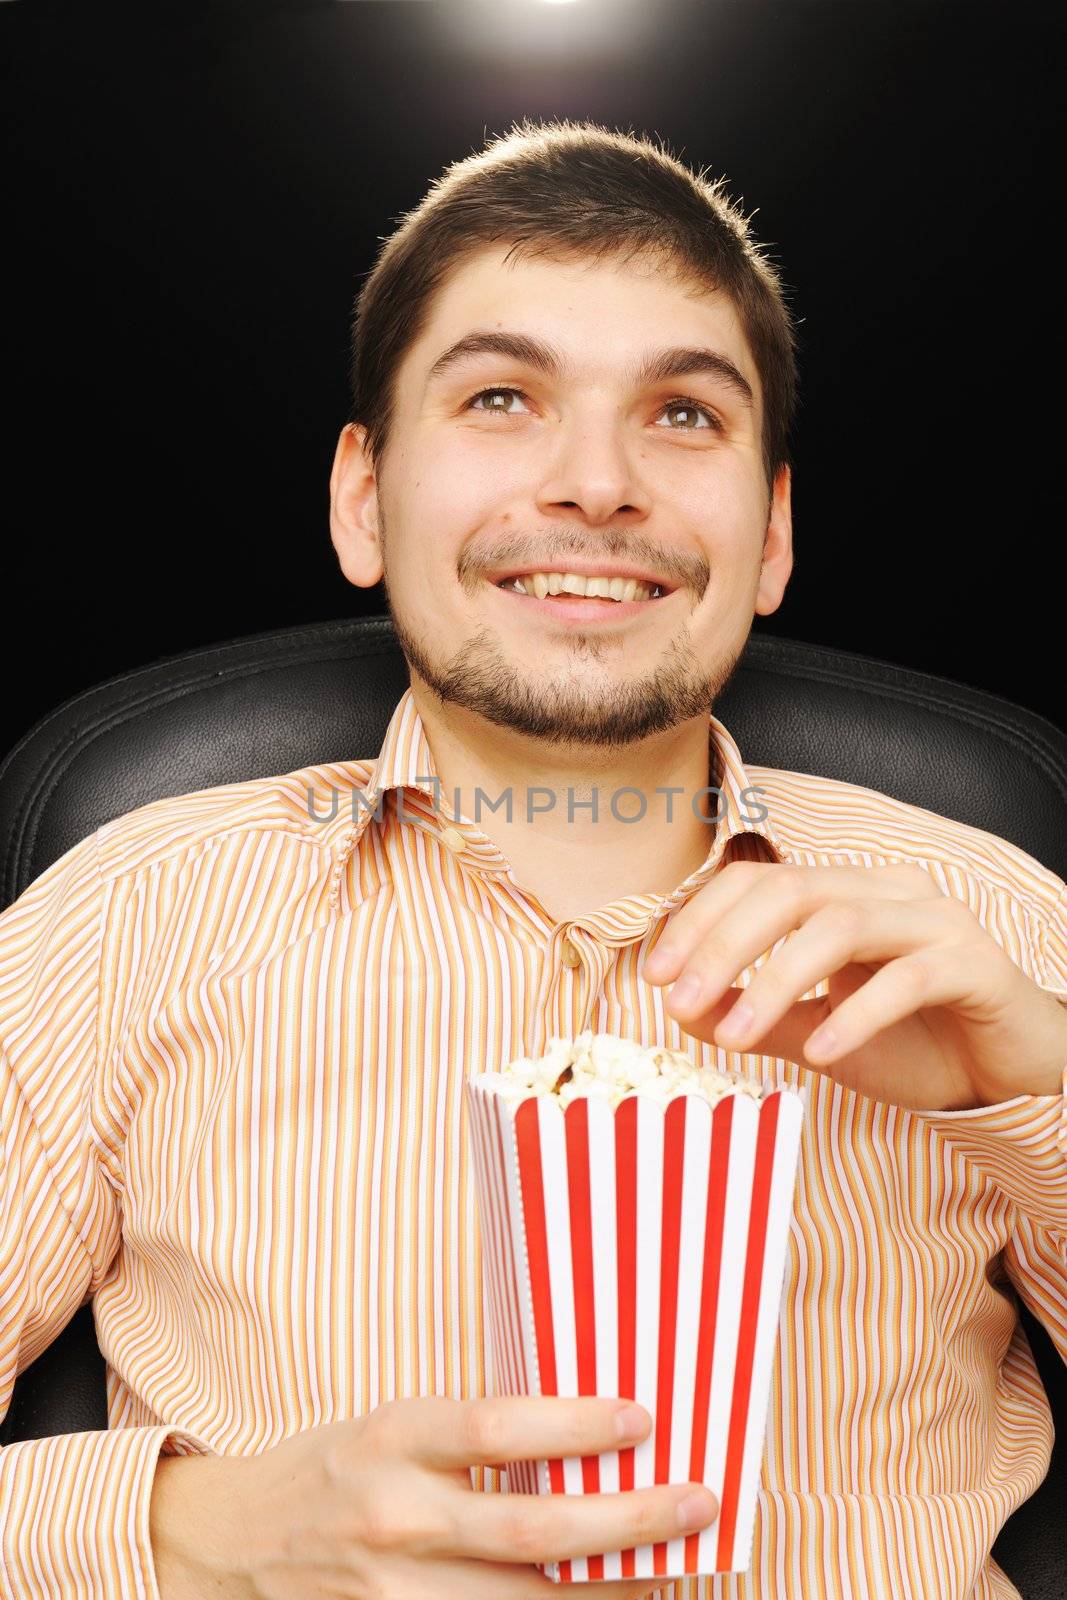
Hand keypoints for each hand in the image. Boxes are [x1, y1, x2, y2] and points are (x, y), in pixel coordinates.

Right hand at [152, 1395, 717, 1598]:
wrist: (227, 1546)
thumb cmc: (330, 1469)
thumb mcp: (391, 1426)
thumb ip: (471, 1439)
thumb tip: (583, 1443)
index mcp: (393, 1437)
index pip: (499, 1428)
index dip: (576, 1424)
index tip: (644, 1417)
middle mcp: (395, 1516)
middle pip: (529, 1532)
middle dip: (625, 1520)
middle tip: (695, 1502)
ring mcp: (391, 1592)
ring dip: (603, 1592)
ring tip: (673, 1570)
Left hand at [641, 860, 1066, 1112]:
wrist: (1013, 1074)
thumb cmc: (916, 1044)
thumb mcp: (819, 1033)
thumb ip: (758, 1017)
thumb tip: (681, 1007)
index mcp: (847, 893)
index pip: (757, 879)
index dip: (699, 919)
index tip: (654, 973)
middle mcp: (889, 892)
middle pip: (789, 889)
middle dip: (722, 944)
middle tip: (677, 1000)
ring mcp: (936, 922)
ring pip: (840, 924)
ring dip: (776, 981)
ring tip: (735, 1036)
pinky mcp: (976, 965)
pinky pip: (907, 979)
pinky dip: (855, 1015)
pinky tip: (820, 1055)